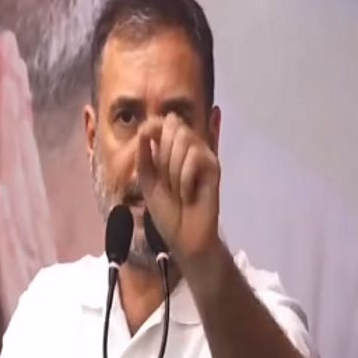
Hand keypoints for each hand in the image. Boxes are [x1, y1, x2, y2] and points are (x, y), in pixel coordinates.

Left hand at [137, 113, 220, 262]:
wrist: (184, 237)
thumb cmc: (167, 211)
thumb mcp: (147, 181)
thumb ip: (144, 156)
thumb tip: (144, 129)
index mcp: (172, 150)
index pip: (165, 120)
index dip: (153, 126)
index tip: (145, 141)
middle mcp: (189, 148)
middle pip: (173, 125)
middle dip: (162, 154)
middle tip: (166, 181)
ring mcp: (203, 156)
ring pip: (183, 140)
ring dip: (173, 169)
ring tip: (177, 190)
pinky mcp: (213, 167)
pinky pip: (194, 157)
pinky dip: (185, 179)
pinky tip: (188, 194)